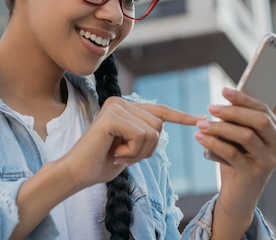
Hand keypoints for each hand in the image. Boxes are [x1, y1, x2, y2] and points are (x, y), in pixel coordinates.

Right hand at [60, 96, 199, 189]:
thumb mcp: (130, 148)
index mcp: (124, 107)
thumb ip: (143, 135)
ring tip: (118, 154)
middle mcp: (120, 101)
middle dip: (147, 149)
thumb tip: (160, 128)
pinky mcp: (112, 117)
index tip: (198, 119)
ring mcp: (115, 106)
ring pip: (152, 132)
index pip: (159, 110)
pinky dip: (132, 152)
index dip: (180, 116)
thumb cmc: (101, 163)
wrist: (77, 173)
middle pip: (159, 126)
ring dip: (139, 152)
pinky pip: (141, 136)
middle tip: (124, 156)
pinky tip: (114, 154)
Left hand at [194, 87, 275, 235]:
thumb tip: (272, 87)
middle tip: (210, 107)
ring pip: (246, 136)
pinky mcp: (254, 175)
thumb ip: (249, 114)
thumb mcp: (242, 135)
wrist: (237, 195)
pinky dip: (213, 143)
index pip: (264, 109)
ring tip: (200, 124)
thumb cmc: (238, 159)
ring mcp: (269, 162)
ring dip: (220, 127)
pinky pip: (232, 154)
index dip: (243, 98)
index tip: (223, 90)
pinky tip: (199, 138)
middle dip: (233, 111)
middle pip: (259, 121)